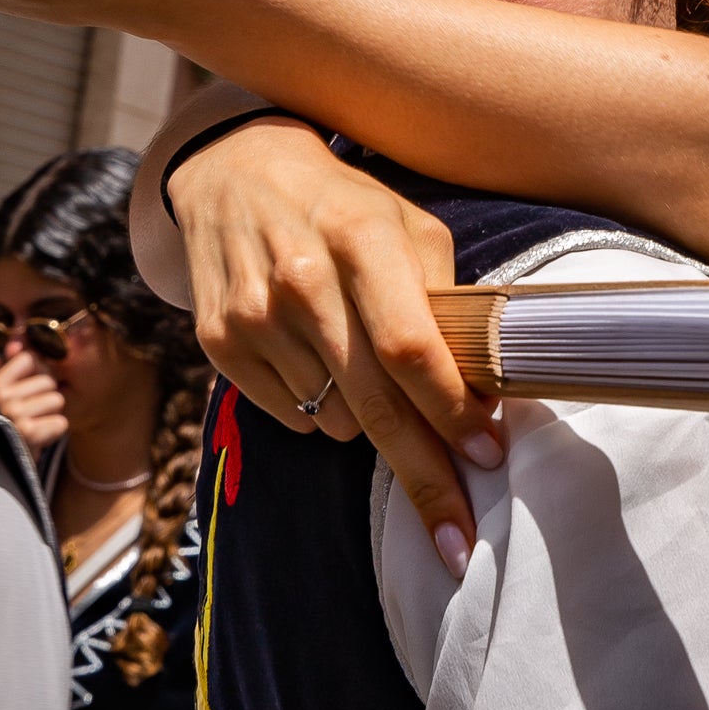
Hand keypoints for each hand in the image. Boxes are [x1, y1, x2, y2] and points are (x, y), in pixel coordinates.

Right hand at [0, 347, 67, 457]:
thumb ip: (11, 377)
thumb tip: (21, 347)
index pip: (27, 359)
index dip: (36, 373)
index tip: (30, 391)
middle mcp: (1, 397)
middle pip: (48, 382)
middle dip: (46, 400)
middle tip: (31, 418)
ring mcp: (14, 414)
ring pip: (57, 400)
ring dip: (50, 417)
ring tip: (33, 430)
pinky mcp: (28, 433)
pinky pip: (61, 422)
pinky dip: (53, 434)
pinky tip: (37, 442)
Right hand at [170, 118, 500, 562]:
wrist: (233, 172)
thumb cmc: (342, 204)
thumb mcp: (406, 222)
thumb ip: (444, 296)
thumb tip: (483, 388)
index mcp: (360, 239)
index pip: (412, 348)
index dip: (452, 411)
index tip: (489, 457)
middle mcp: (300, 281)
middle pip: (375, 405)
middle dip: (424, 477)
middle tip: (459, 537)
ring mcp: (252, 315)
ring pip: (336, 421)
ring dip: (371, 422)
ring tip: (367, 372)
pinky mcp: (219, 343)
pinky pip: (293, 418)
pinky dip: (322, 412)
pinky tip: (320, 364)